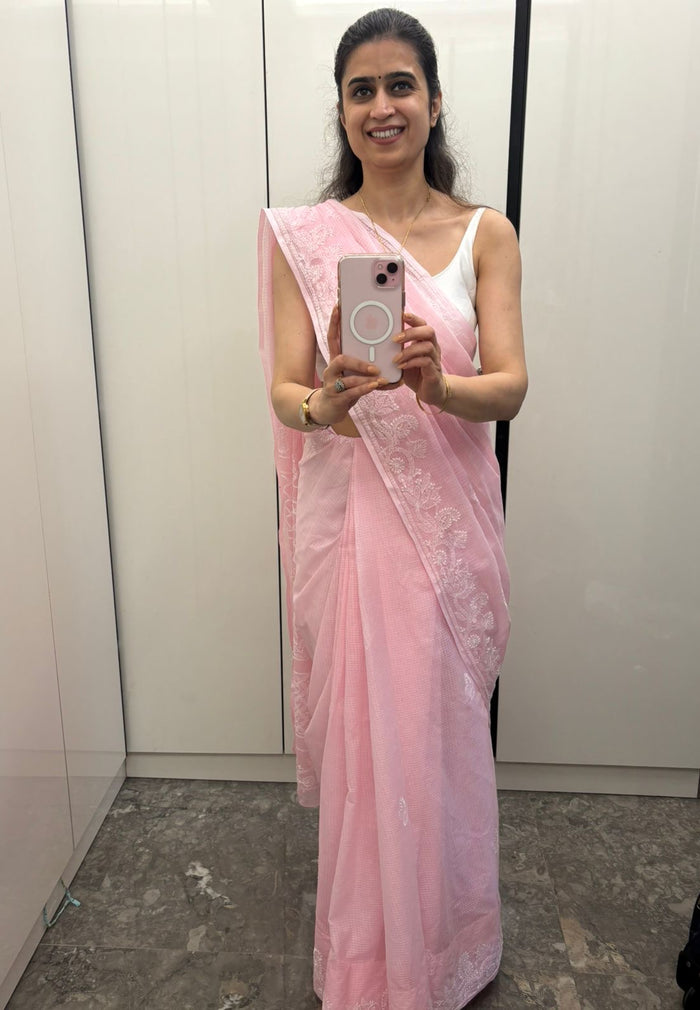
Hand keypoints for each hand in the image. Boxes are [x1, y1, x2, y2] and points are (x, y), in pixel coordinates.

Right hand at [311, 306, 386, 424]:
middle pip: (341, 359)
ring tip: (380, 378)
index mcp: (335, 360)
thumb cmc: (343, 388)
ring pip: (347, 379)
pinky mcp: (336, 399)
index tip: (338, 307)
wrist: (327, 410)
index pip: (332, 338)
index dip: (334, 322)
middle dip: (358, 362)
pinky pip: (351, 392)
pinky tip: (375, 386)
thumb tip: (384, 352)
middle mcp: (331, 370)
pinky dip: (365, 389)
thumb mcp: (351, 373)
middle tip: (375, 367)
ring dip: (365, 379)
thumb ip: (362, 363)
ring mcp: (331, 385)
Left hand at [393, 311, 447, 407]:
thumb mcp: (404, 359)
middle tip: (395, 339)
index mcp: (425, 341)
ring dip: (408, 351)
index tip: (401, 315)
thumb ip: (397, 350)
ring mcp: (435, 359)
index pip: (422, 324)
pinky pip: (426, 362)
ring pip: (427, 346)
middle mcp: (433, 348)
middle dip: (411, 332)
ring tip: (395, 359)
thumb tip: (376, 342)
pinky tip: (401, 367)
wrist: (430, 392)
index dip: (413, 318)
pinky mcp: (434, 372)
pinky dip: (412, 363)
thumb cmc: (416, 373)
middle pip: (429, 331)